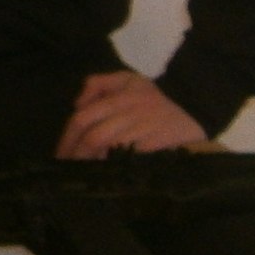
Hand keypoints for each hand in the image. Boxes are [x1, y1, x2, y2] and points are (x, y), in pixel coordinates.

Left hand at [56, 70, 205, 159]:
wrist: (195, 114)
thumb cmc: (156, 100)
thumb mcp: (130, 80)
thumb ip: (100, 84)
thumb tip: (77, 102)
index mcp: (121, 95)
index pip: (84, 116)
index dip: (68, 137)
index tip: (60, 152)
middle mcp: (130, 111)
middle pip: (93, 135)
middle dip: (75, 153)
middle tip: (66, 166)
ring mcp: (143, 129)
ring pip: (107, 147)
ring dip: (90, 161)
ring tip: (81, 171)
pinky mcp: (154, 145)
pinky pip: (126, 157)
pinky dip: (111, 165)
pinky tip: (103, 173)